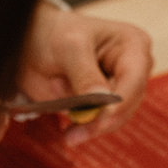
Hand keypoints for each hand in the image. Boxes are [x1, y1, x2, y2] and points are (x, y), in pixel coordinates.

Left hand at [16, 2, 151, 143]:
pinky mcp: (106, 105)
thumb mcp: (68, 48)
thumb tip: (100, 98)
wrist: (33, 44)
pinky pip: (102, 124)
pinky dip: (86, 130)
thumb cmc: (54, 34)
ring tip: (69, 133)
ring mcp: (121, 88)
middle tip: (75, 134)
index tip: (100, 120)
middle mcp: (134, 68)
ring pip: (116, 118)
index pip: (134, 79)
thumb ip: (84, 73)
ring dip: (93, 128)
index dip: (119, 103)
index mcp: (133, 45)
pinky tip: (70, 133)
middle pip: (128, 103)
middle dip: (103, 120)